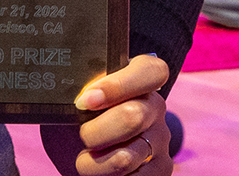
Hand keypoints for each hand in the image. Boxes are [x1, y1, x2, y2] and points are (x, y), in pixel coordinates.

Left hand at [40, 54, 173, 174]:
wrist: (81, 150)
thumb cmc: (78, 118)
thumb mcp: (77, 99)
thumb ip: (82, 90)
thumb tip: (78, 97)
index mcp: (141, 80)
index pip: (150, 72)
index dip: (118, 85)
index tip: (85, 101)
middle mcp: (155, 107)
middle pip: (133, 117)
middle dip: (95, 132)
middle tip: (82, 135)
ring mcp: (160, 139)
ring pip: (126, 156)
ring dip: (94, 163)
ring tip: (86, 158)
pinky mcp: (161, 168)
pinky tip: (103, 170)